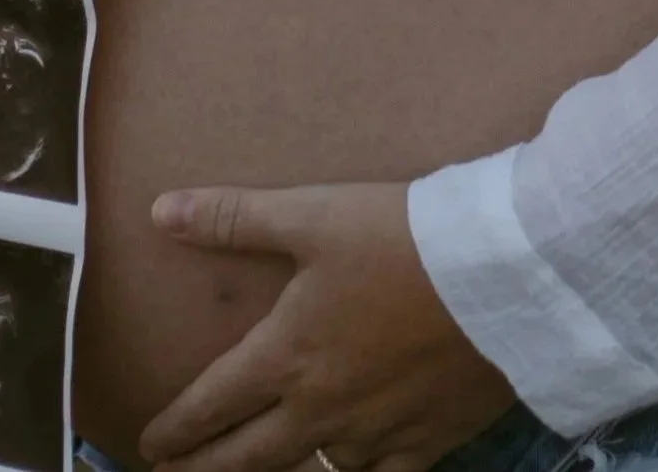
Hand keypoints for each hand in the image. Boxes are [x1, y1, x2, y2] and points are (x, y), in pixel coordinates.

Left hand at [138, 182, 512, 471]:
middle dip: (202, 469)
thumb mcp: (317, 213)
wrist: (507, 270)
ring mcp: (374, 434)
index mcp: (285, 355)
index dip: (173, 429)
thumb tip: (160, 211)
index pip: (209, 406)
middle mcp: (318, 409)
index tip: (151, 443)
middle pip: (243, 459)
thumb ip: (236, 217)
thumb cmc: (407, 236)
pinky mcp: (426, 442)